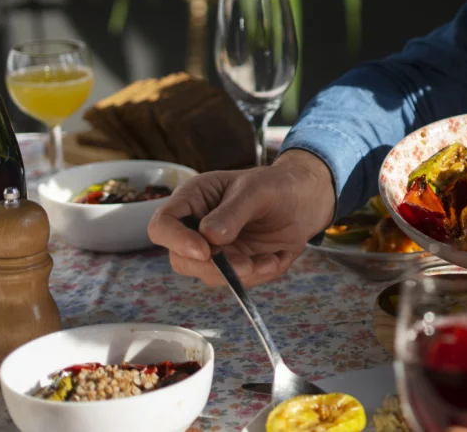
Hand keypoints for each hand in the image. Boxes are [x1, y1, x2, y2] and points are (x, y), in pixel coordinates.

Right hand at [147, 150, 335, 286]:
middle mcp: (196, 228)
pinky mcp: (235, 265)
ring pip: (210, 276)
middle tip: (247, 264)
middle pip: (181, 259)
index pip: (163, 225)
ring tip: (273, 259)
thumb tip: (209, 236)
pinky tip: (280, 258)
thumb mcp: (256, 190)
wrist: (303, 201)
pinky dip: (261, 275)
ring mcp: (214, 250)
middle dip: (214, 267)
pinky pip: (239, 281)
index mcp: (192, 201)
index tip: (205, 250)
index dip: (177, 241)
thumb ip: (233, 212)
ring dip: (242, 274)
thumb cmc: (274, 185)